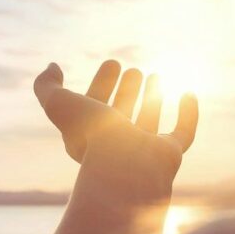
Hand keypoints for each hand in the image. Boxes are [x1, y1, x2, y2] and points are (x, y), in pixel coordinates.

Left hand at [22, 59, 198, 233]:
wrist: (125, 170)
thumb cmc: (90, 138)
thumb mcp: (58, 104)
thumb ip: (46, 85)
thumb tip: (53, 67)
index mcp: (90, 135)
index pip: (96, 106)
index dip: (102, 83)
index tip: (112, 63)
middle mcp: (118, 144)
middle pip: (122, 114)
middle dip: (127, 90)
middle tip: (134, 70)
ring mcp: (144, 151)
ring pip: (149, 121)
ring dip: (152, 97)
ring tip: (156, 76)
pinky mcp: (170, 155)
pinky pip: (183, 133)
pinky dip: (188, 113)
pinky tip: (188, 92)